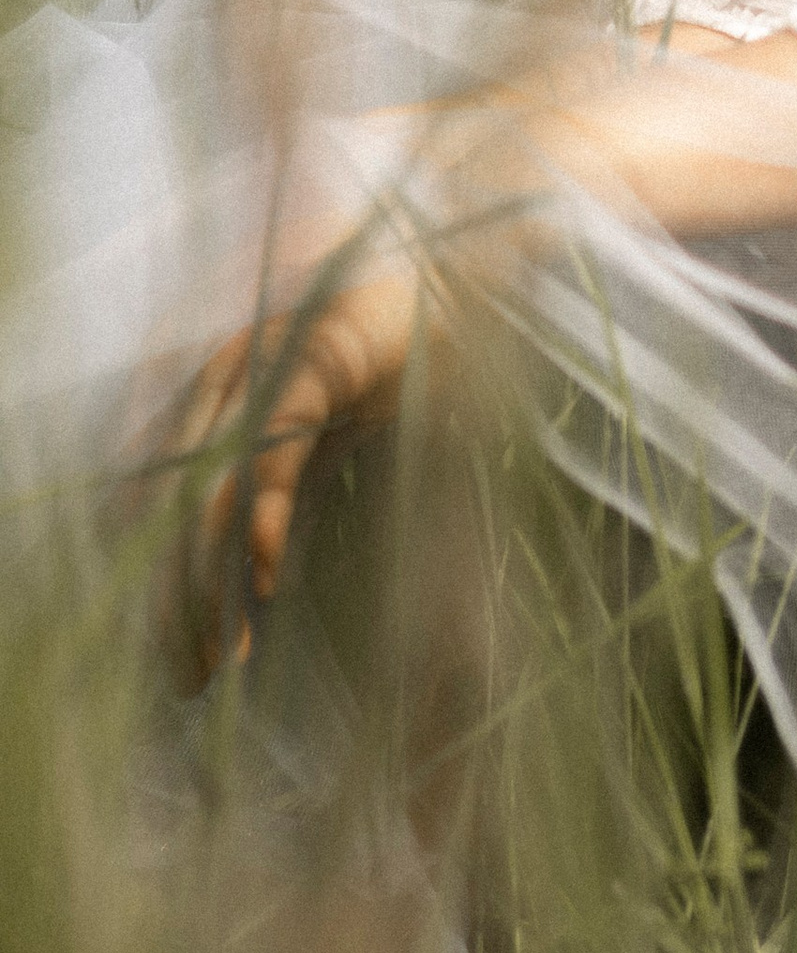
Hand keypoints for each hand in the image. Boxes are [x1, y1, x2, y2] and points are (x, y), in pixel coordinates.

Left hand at [171, 255, 425, 661]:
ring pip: (213, 491)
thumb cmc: (414, 349)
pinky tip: (270, 576)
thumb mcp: (344, 435)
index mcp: (227, 403)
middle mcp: (228, 384)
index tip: (190, 663)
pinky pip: (273, 450)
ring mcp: (264, 367)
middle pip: (177, 513)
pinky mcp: (311, 358)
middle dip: (177, 605)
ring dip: (209, 579)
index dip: (171, 590)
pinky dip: (264, 515)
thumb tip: (266, 579)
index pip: (175, 512)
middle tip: (191, 682)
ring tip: (222, 653)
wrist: (467, 270)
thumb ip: (302, 491)